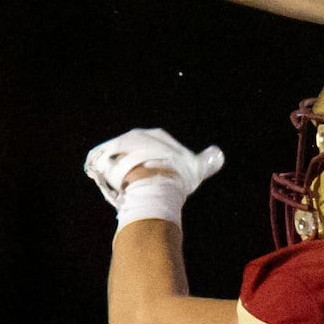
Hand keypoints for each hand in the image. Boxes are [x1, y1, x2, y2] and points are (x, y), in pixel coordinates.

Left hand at [84, 128, 223, 224]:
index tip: (169, 176)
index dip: (166, 162)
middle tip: (152, 183)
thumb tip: (218, 155)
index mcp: (157, 134)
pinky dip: (115, 176)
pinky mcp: (104, 159)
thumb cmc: (176, 175)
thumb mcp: (198, 167)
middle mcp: (136, 135)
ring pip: (125, 159)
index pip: (162, 146)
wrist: (151, 183)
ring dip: (128, 171)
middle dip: (145, 164)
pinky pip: (109, 167)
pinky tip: (122, 189)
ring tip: (136, 188)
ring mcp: (118, 147)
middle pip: (141, 151)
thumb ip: (209, 160)